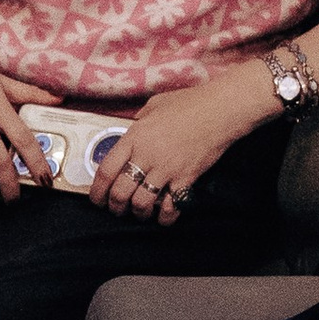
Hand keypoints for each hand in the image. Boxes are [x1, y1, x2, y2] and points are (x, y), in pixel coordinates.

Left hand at [90, 68, 267, 226]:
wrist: (221, 109)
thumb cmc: (190, 103)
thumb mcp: (155, 105)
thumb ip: (139, 121)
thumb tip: (132, 130)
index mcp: (135, 137)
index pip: (105, 170)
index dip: (97, 191)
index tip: (97, 199)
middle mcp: (147, 155)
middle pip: (120, 192)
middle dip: (115, 207)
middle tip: (117, 209)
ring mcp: (167, 169)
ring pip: (141, 204)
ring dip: (137, 213)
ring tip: (140, 212)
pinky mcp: (186, 179)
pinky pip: (170, 207)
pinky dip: (164, 216)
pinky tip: (163, 215)